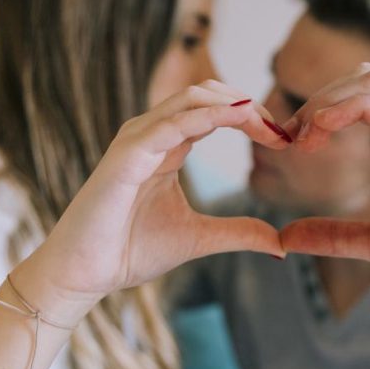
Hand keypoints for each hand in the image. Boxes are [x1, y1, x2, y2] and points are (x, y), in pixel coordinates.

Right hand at [17, 81, 288, 320]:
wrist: (86, 273)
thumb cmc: (129, 251)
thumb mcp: (199, 238)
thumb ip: (238, 232)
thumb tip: (280, 243)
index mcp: (167, 145)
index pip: (215, 112)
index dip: (251, 117)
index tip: (284, 139)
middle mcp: (152, 134)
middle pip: (207, 95)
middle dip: (249, 105)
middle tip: (282, 130)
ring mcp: (137, 139)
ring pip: (191, 98)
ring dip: (234, 105)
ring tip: (267, 123)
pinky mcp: (127, 154)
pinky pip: (172, 123)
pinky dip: (208, 116)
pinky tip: (238, 120)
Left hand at [279, 63, 369, 286]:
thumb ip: (335, 235)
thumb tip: (286, 237)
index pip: (362, 92)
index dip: (321, 108)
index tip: (290, 141)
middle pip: (363, 78)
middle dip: (319, 101)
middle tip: (290, 138)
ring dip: (330, 102)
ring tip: (304, 134)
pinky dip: (352, 108)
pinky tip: (325, 127)